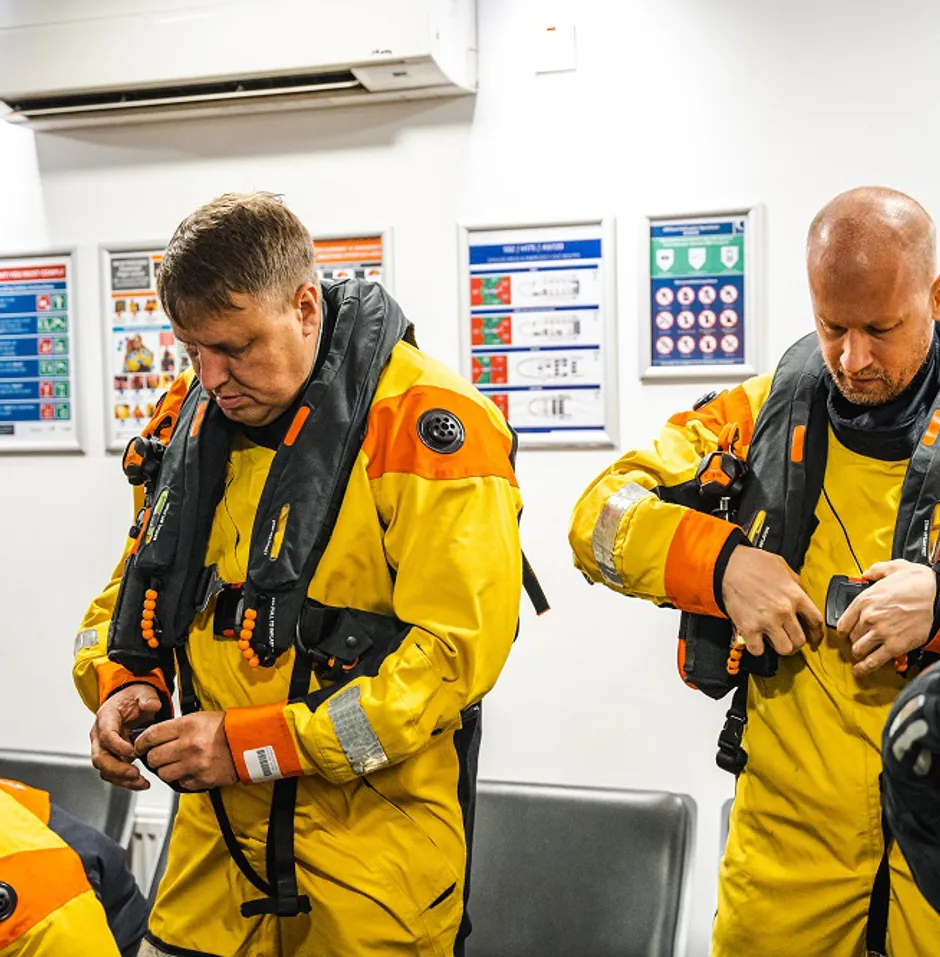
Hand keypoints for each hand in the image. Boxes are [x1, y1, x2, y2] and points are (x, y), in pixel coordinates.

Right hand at [90, 684, 162, 790]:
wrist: (129, 702)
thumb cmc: (133, 698)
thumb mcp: (143, 692)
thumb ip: (148, 698)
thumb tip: (152, 705)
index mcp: (105, 718)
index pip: (106, 735)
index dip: (118, 746)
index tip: (134, 752)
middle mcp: (99, 734)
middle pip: (100, 757)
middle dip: (117, 769)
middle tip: (135, 774)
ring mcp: (103, 747)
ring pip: (104, 769)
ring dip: (121, 779)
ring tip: (140, 783)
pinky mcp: (110, 756)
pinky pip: (112, 772)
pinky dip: (124, 780)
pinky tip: (139, 783)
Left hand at [134, 712, 236, 790]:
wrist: (247, 742)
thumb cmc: (225, 728)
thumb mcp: (199, 718)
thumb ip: (177, 726)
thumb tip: (155, 736)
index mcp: (187, 726)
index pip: (151, 736)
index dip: (141, 742)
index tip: (140, 746)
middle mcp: (188, 746)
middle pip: (154, 758)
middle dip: (154, 758)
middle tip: (158, 756)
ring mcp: (194, 765)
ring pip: (164, 774)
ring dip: (167, 770)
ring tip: (176, 764)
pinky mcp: (201, 780)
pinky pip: (180, 783)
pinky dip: (183, 778)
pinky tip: (190, 770)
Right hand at [722, 545, 823, 656]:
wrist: (726, 565)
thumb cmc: (751, 563)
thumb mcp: (781, 566)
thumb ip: (794, 582)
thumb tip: (800, 592)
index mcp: (795, 595)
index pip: (816, 621)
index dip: (816, 632)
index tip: (813, 636)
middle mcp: (784, 610)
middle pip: (800, 640)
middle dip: (796, 641)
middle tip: (789, 638)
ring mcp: (767, 620)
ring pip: (784, 649)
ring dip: (779, 646)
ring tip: (773, 640)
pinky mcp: (748, 627)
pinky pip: (758, 650)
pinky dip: (757, 647)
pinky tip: (755, 639)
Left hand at [838, 560, 935, 677]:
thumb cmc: (921, 583)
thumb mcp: (895, 568)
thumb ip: (876, 570)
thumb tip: (867, 574)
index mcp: (865, 600)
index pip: (843, 621)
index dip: (843, 629)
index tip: (845, 632)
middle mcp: (869, 617)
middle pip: (852, 636)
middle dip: (854, 640)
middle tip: (858, 641)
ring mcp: (881, 633)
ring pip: (859, 649)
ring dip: (859, 652)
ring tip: (861, 653)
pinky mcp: (895, 646)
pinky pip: (873, 661)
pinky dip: (864, 668)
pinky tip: (860, 670)